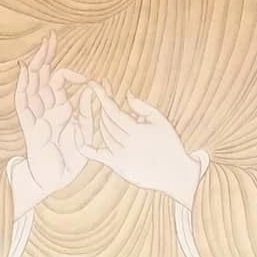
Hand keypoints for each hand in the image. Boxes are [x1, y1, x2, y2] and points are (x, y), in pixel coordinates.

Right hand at [12, 35, 92, 209]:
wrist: (58, 178)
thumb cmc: (71, 156)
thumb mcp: (86, 130)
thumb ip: (88, 110)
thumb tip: (92, 89)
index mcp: (59, 108)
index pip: (60, 82)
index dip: (71, 74)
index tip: (87, 78)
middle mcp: (46, 108)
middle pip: (42, 76)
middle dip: (46, 57)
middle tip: (50, 38)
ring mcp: (36, 116)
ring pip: (32, 85)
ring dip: (36, 66)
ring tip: (41, 48)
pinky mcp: (30, 126)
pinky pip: (23, 104)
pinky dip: (24, 87)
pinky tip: (25, 71)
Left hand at [86, 89, 202, 205]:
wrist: (174, 173)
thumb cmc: (169, 143)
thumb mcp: (160, 121)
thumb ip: (142, 107)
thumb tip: (126, 94)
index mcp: (138, 131)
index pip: (113, 111)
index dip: (101, 96)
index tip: (93, 84)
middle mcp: (127, 145)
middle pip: (106, 121)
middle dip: (102, 106)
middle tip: (101, 93)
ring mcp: (122, 157)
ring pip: (104, 135)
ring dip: (103, 121)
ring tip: (107, 112)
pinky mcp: (119, 167)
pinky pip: (98, 155)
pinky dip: (88, 148)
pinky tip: (81, 141)